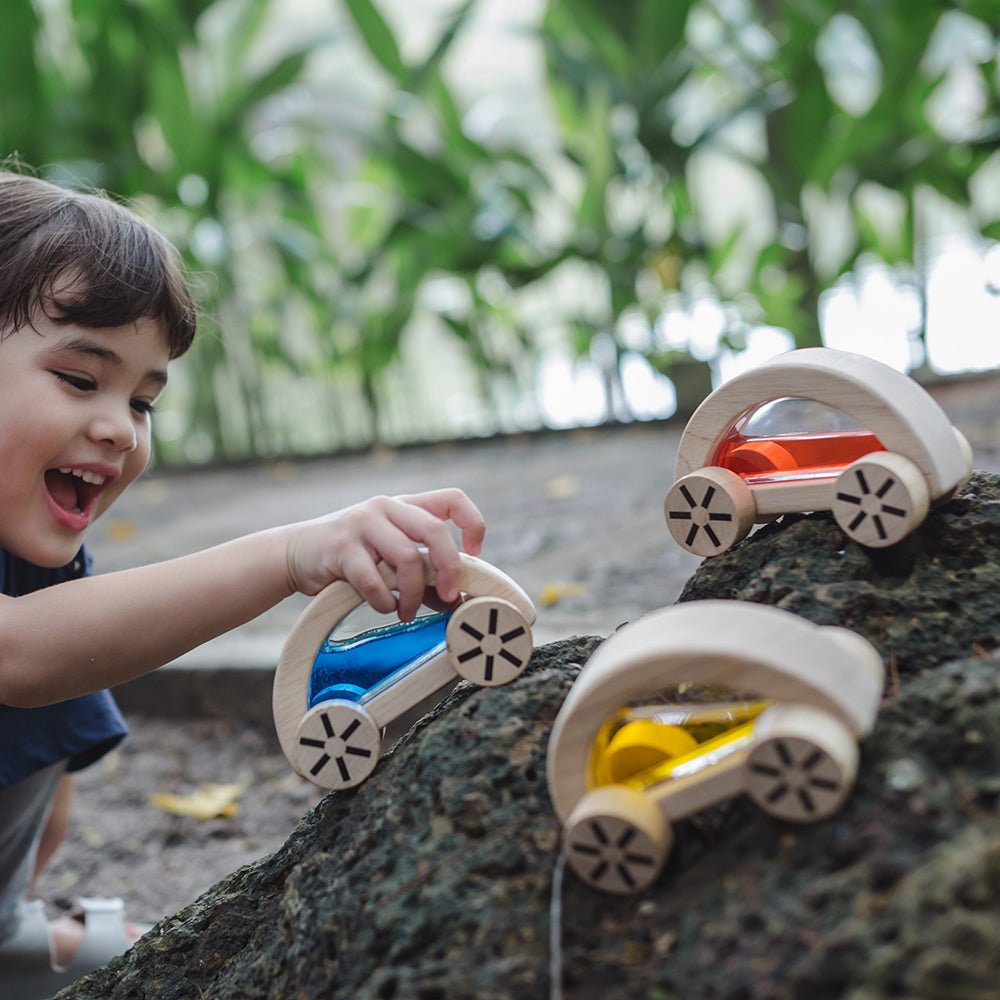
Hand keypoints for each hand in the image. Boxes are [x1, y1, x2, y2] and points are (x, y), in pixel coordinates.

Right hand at [282, 488, 485, 619]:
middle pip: (435, 531)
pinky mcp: (341, 547)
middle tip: (448, 596)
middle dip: (448, 569)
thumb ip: (421, 574)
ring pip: (408, 558)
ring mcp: (363, 523)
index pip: (453, 499)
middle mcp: (386, 507)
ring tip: (407, 611)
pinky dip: (385, 601)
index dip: (472, 525)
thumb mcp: (389, 558)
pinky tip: (384, 606)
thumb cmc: (351, 557)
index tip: (475, 553)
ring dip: (414, 595)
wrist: (296, 552)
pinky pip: (374, 580)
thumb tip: (454, 601)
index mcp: (405, 505)